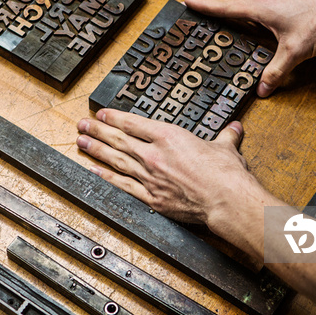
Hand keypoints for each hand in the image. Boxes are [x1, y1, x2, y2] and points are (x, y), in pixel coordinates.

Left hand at [77, 109, 270, 238]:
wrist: (226, 200)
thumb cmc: (226, 174)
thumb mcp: (226, 148)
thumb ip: (226, 136)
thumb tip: (234, 128)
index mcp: (169, 136)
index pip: (133, 123)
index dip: (114, 117)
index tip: (101, 114)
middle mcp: (154, 154)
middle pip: (118, 139)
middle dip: (97, 130)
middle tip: (82, 124)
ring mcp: (150, 176)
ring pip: (116, 160)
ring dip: (96, 150)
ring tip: (81, 142)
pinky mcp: (151, 196)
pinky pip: (123, 184)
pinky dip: (106, 177)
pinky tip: (93, 171)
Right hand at [185, 0, 315, 96]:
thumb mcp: (294, 52)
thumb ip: (275, 72)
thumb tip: (261, 89)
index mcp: (261, 8)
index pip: (226, 7)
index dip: (205, 6)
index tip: (188, 1)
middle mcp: (267, 3)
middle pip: (233, 6)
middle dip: (215, 10)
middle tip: (198, 13)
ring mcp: (277, 5)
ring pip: (247, 10)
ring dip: (232, 14)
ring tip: (220, 23)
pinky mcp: (286, 9)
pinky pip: (260, 13)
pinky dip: (249, 19)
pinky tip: (252, 29)